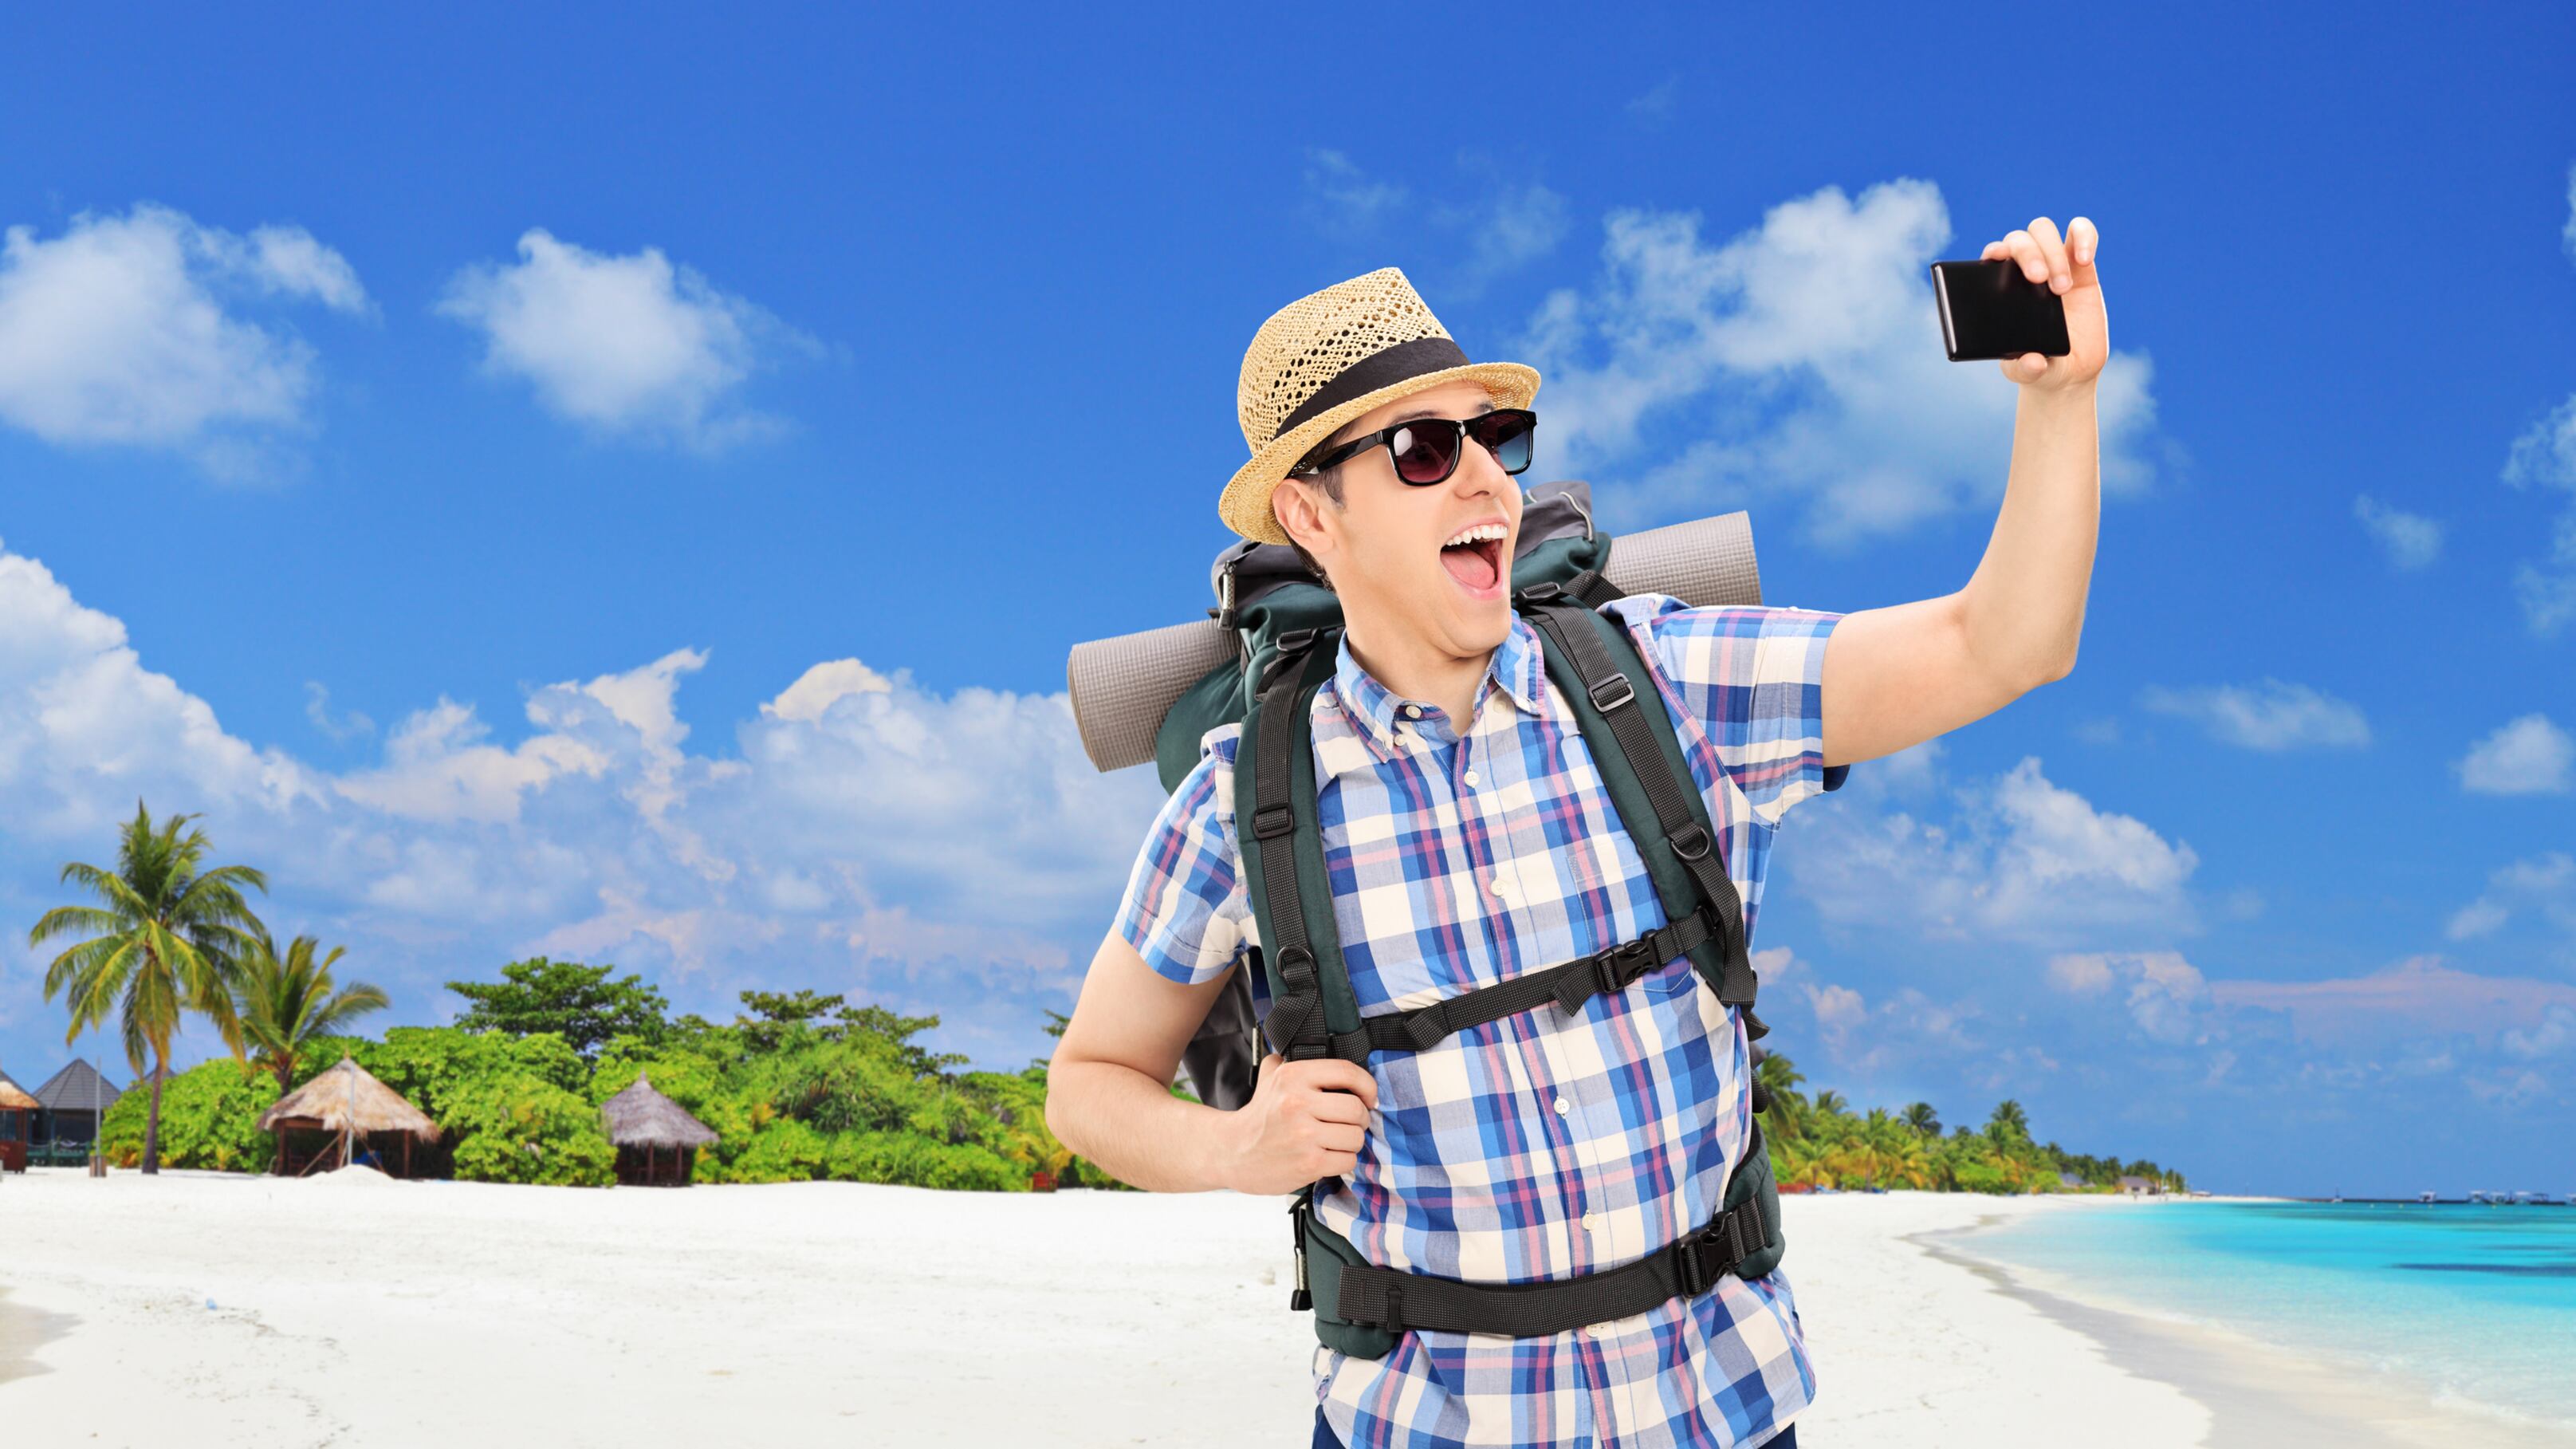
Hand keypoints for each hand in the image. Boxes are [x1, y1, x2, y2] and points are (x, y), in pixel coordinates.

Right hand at [1222, 1051, 1377, 1195]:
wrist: (1233, 1152)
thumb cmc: (1259, 1116)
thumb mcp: (1269, 1078)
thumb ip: (1288, 1057)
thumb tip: (1319, 1045)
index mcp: (1293, 1076)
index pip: (1347, 1071)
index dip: (1367, 1085)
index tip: (1369, 1097)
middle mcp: (1297, 1103)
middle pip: (1356, 1109)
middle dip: (1360, 1119)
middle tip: (1350, 1123)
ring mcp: (1304, 1135)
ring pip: (1355, 1137)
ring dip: (1351, 1142)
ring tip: (1336, 1140)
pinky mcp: (1309, 1163)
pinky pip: (1348, 1160)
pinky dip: (1343, 1160)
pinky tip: (1328, 1156)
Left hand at [1980, 215, 2107, 391]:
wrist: (2070, 370)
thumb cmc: (2038, 365)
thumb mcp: (2027, 373)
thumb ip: (2025, 369)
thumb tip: (2032, 362)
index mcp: (1999, 289)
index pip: (1993, 255)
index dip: (1995, 250)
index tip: (1998, 259)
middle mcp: (2022, 271)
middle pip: (2020, 238)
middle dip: (2028, 253)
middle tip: (2038, 280)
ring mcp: (2052, 265)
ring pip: (2044, 230)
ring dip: (2052, 251)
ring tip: (2061, 288)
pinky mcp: (2081, 267)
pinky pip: (2082, 232)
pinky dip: (2085, 236)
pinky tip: (2084, 260)